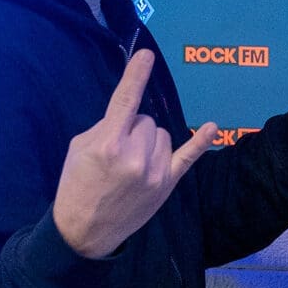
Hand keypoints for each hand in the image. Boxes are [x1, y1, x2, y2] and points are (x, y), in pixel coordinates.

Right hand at [52, 49, 217, 258]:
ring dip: (149, 141)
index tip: (146, 55)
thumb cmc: (76, 184)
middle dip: (132, 129)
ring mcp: (155, 171)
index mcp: (108, 144)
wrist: (83, 231)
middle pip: (146, 120)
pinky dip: (201, 142)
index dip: (136, 76)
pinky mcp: (167, 184)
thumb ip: (105, 127)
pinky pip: (188, 157)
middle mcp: (135, 155)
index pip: (126, 101)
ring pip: (162, 135)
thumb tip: (129, 116)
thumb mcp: (79, 149)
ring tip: (131, 163)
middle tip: (116, 152)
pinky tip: (211, 126)